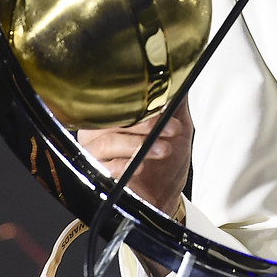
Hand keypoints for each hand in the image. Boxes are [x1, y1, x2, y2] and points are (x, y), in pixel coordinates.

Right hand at [77, 100, 192, 216]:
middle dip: (142, 125)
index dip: (140, 104)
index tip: (164, 108)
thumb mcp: (179, 128)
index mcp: (114, 117)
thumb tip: (181, 78)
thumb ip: (177, 103)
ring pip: (106, 143)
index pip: (117, 102)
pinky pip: (102, 168)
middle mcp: (98, 134)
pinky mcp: (97, 177)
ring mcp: (95, 156)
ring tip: (163, 150)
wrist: (164, 198)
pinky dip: (123, 166)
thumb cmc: (166, 164)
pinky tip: (141, 166)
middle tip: (169, 130)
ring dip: (137, 145)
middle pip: (109, 122)